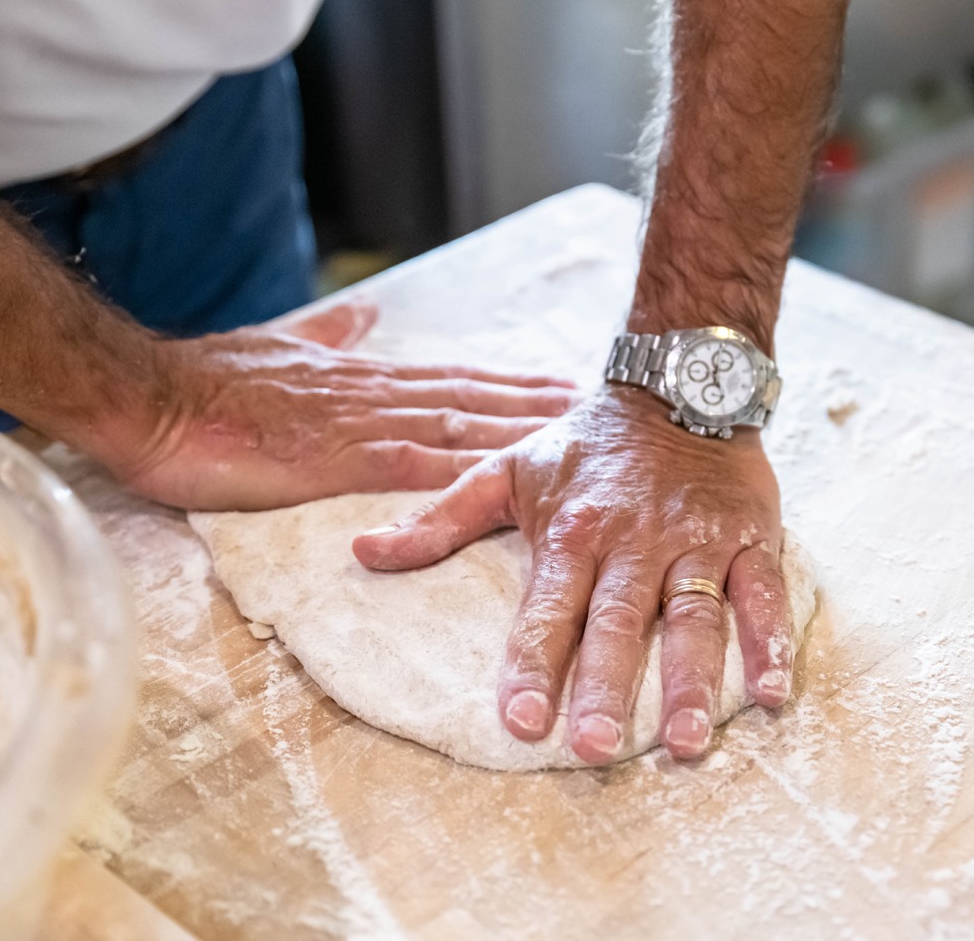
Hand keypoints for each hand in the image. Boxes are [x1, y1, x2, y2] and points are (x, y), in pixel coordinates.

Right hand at [110, 300, 578, 510]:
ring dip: (521, 431)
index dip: (509, 382)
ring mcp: (364, 425)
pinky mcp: (341, 459)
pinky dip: (468, 470)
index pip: (452, 378)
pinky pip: (418, 467)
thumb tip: (359, 316)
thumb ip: (328, 338)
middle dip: (536, 404)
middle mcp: (377, 395)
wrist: (157, 397)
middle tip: (600, 407)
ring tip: (576, 437)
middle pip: (474, 398)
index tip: (556, 383)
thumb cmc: (209, 381)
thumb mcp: (280, 349)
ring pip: (461, 426)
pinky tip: (508, 480)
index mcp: (363, 377)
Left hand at [352, 388, 790, 762]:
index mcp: (571, 530)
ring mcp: (694, 541)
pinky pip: (762, 592)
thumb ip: (438, 518)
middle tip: (593, 748)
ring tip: (683, 741)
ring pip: (692, 615)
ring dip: (690, 678)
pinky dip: (770, 639)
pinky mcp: (747, 536)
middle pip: (616, 620)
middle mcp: (632, 541)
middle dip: (604, 684)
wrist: (672, 387)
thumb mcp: (504, 470)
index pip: (547, 607)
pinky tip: (771, 691)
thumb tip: (363, 552)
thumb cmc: (583, 444)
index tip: (520, 720)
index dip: (532, 663)